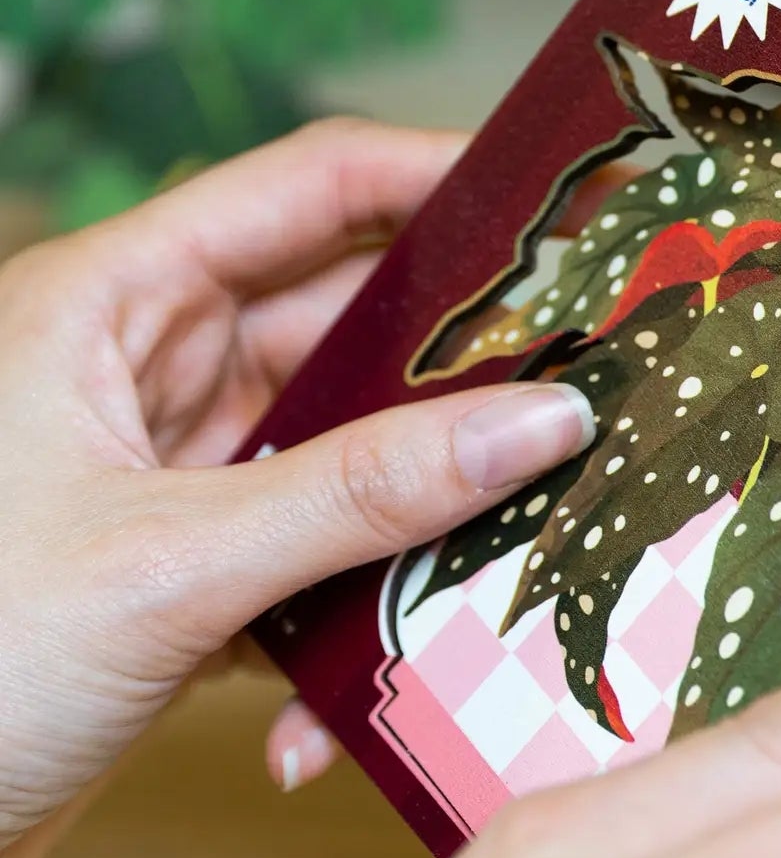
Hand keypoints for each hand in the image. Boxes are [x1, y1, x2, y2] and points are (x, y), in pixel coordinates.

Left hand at [0, 120, 600, 853]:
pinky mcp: (195, 557)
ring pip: (349, 443)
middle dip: (463, 358)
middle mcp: (154, 366)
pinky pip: (317, 545)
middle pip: (350, 322)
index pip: (311, 187)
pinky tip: (350, 684)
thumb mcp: (168, 564)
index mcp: (115, 301)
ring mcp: (178, 465)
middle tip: (588, 371)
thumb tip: (544, 421)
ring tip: (512, 523)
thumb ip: (365, 492)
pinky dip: (353, 602)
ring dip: (418, 501)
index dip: (439, 174)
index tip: (560, 200)